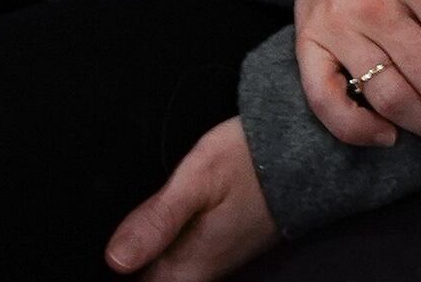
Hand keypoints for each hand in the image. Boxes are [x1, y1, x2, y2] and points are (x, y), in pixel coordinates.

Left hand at [106, 118, 277, 281]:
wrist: (305, 152)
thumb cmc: (253, 160)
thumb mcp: (199, 177)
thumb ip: (158, 219)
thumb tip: (114, 260)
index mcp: (187, 267)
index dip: (119, 272)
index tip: (115, 248)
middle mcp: (197, 274)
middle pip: (147, 280)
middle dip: (130, 260)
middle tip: (133, 222)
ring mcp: (209, 263)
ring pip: (159, 271)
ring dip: (145, 251)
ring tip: (143, 219)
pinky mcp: (216, 249)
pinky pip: (175, 259)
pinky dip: (159, 244)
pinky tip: (158, 220)